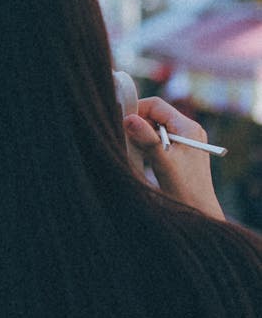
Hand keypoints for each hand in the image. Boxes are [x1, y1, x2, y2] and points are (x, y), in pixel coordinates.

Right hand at [123, 97, 223, 219]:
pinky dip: (145, 146)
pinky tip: (141, 159)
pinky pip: (157, 141)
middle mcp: (187, 130)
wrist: (198, 212)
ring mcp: (184, 141)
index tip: (119, 122)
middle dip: (137, 124)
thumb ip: (147, 139)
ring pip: (154, 129)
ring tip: (133, 151)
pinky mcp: (179, 153)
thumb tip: (128, 118)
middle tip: (123, 139)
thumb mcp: (163, 162)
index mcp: (188, 127)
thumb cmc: (183, 189)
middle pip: (155, 116)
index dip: (136, 109)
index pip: (157, 106)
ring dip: (140, 137)